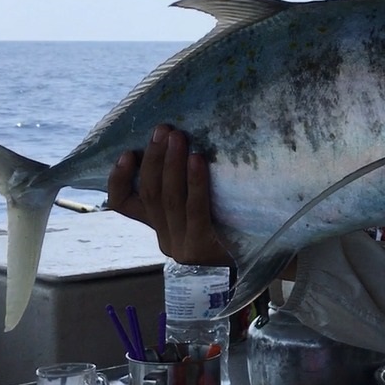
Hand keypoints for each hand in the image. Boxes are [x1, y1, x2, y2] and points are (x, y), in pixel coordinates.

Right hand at [106, 124, 232, 267]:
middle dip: (154, 158)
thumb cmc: (236, 221)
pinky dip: (194, 181)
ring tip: (177, 137)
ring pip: (168, 199)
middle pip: (149, 194)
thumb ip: (184, 187)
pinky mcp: (200, 247)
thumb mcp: (204, 204)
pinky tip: (197, 159)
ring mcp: (181, 246)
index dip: (118, 178)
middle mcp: (165, 239)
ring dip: (171, 164)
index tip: (127, 153)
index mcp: (159, 227)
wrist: (267, 255)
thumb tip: (174, 142)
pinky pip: (194, 208)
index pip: (123, 204)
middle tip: (163, 130)